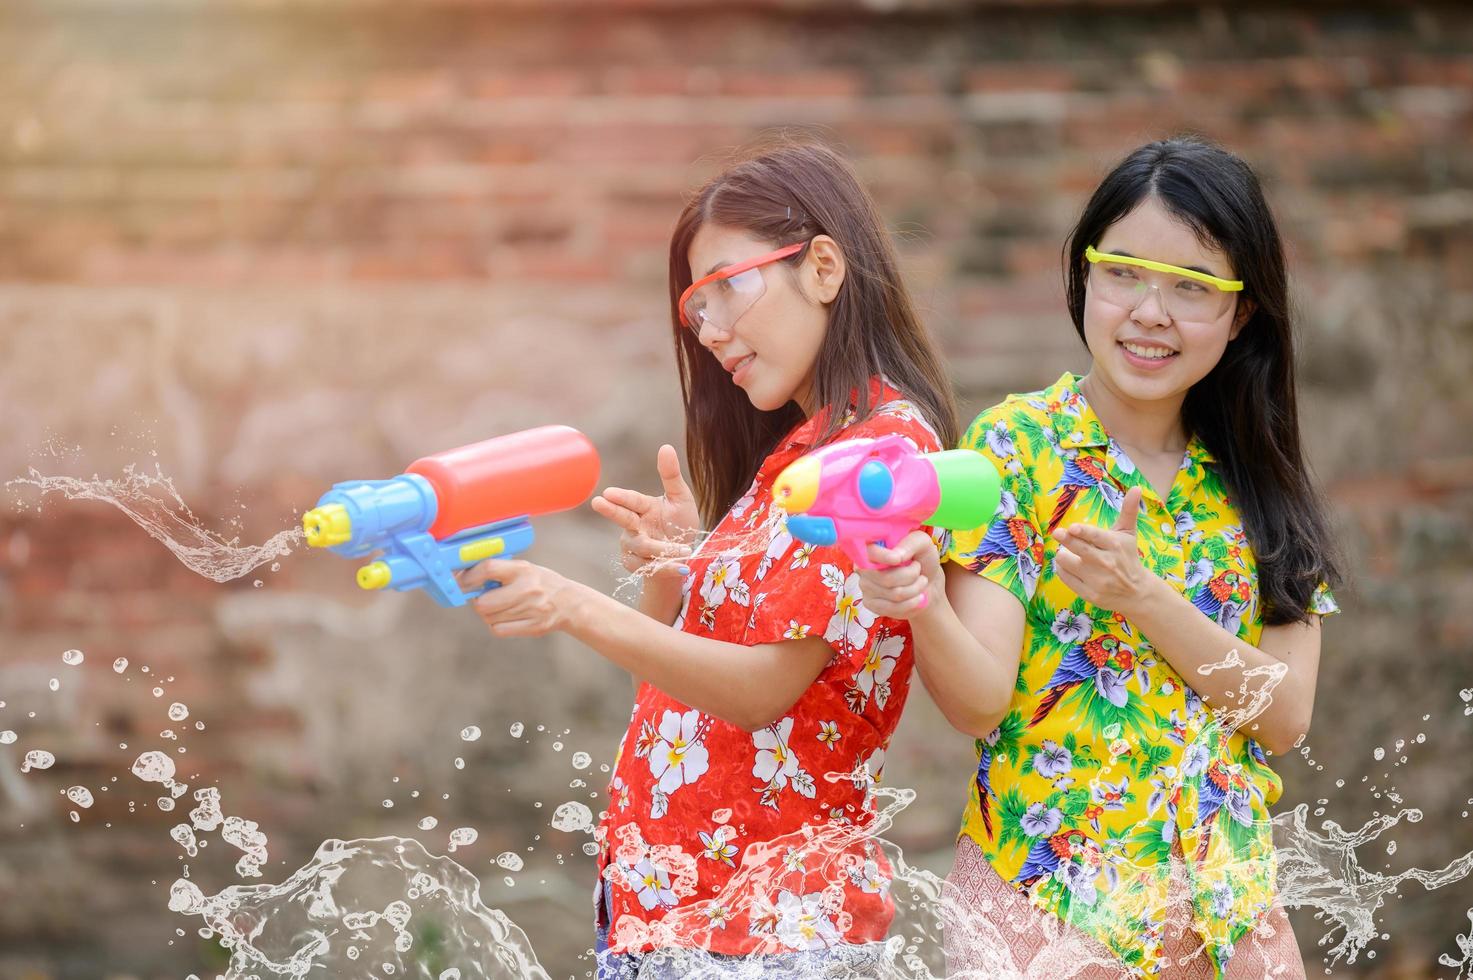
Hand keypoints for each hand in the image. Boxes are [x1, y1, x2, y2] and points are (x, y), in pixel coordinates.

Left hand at [457, 559, 584, 637]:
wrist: (570, 603)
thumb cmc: (540, 583)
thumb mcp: (523, 568)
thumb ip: (499, 571)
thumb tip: (463, 577)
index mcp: (523, 569)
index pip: (488, 569)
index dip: (469, 577)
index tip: (460, 582)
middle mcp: (527, 589)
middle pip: (484, 602)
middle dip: (479, 601)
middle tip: (485, 598)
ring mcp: (531, 610)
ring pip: (489, 618)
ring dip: (488, 613)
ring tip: (501, 606)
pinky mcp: (533, 627)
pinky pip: (498, 629)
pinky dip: (496, 624)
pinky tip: (505, 617)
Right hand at [590, 444, 700, 579]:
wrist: (683, 556)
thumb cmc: (680, 524)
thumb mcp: (681, 499)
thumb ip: (671, 476)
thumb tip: (665, 446)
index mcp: (644, 506)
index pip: (632, 499)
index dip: (621, 497)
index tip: (608, 493)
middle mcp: (634, 524)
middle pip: (621, 518)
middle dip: (610, 511)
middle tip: (597, 502)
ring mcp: (631, 545)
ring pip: (640, 546)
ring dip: (662, 549)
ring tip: (684, 550)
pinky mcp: (633, 564)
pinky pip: (644, 566)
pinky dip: (665, 567)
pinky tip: (680, 566)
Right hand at [856, 530, 944, 619]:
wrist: (928, 583)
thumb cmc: (922, 559)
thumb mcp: (922, 544)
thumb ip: (910, 543)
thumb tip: (896, 555)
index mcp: (872, 547)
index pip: (869, 552)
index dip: (883, 557)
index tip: (898, 559)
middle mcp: (863, 566)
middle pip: (886, 578)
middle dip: (911, 576)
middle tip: (918, 571)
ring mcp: (865, 586)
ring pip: (894, 594)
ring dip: (916, 589)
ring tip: (921, 583)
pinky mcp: (870, 604)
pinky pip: (893, 608)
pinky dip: (911, 603)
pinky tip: (916, 597)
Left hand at [1051, 485, 1152, 613]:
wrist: (1136, 592)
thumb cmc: (1127, 557)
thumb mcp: (1128, 534)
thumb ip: (1128, 510)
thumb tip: (1136, 487)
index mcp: (1115, 545)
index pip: (1096, 537)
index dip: (1083, 532)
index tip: (1073, 528)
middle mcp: (1106, 563)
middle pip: (1079, 549)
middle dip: (1066, 539)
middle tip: (1058, 533)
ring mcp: (1097, 580)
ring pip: (1067, 562)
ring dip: (1062, 554)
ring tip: (1067, 552)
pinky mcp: (1089, 594)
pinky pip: (1065, 577)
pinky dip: (1062, 569)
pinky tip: (1067, 565)